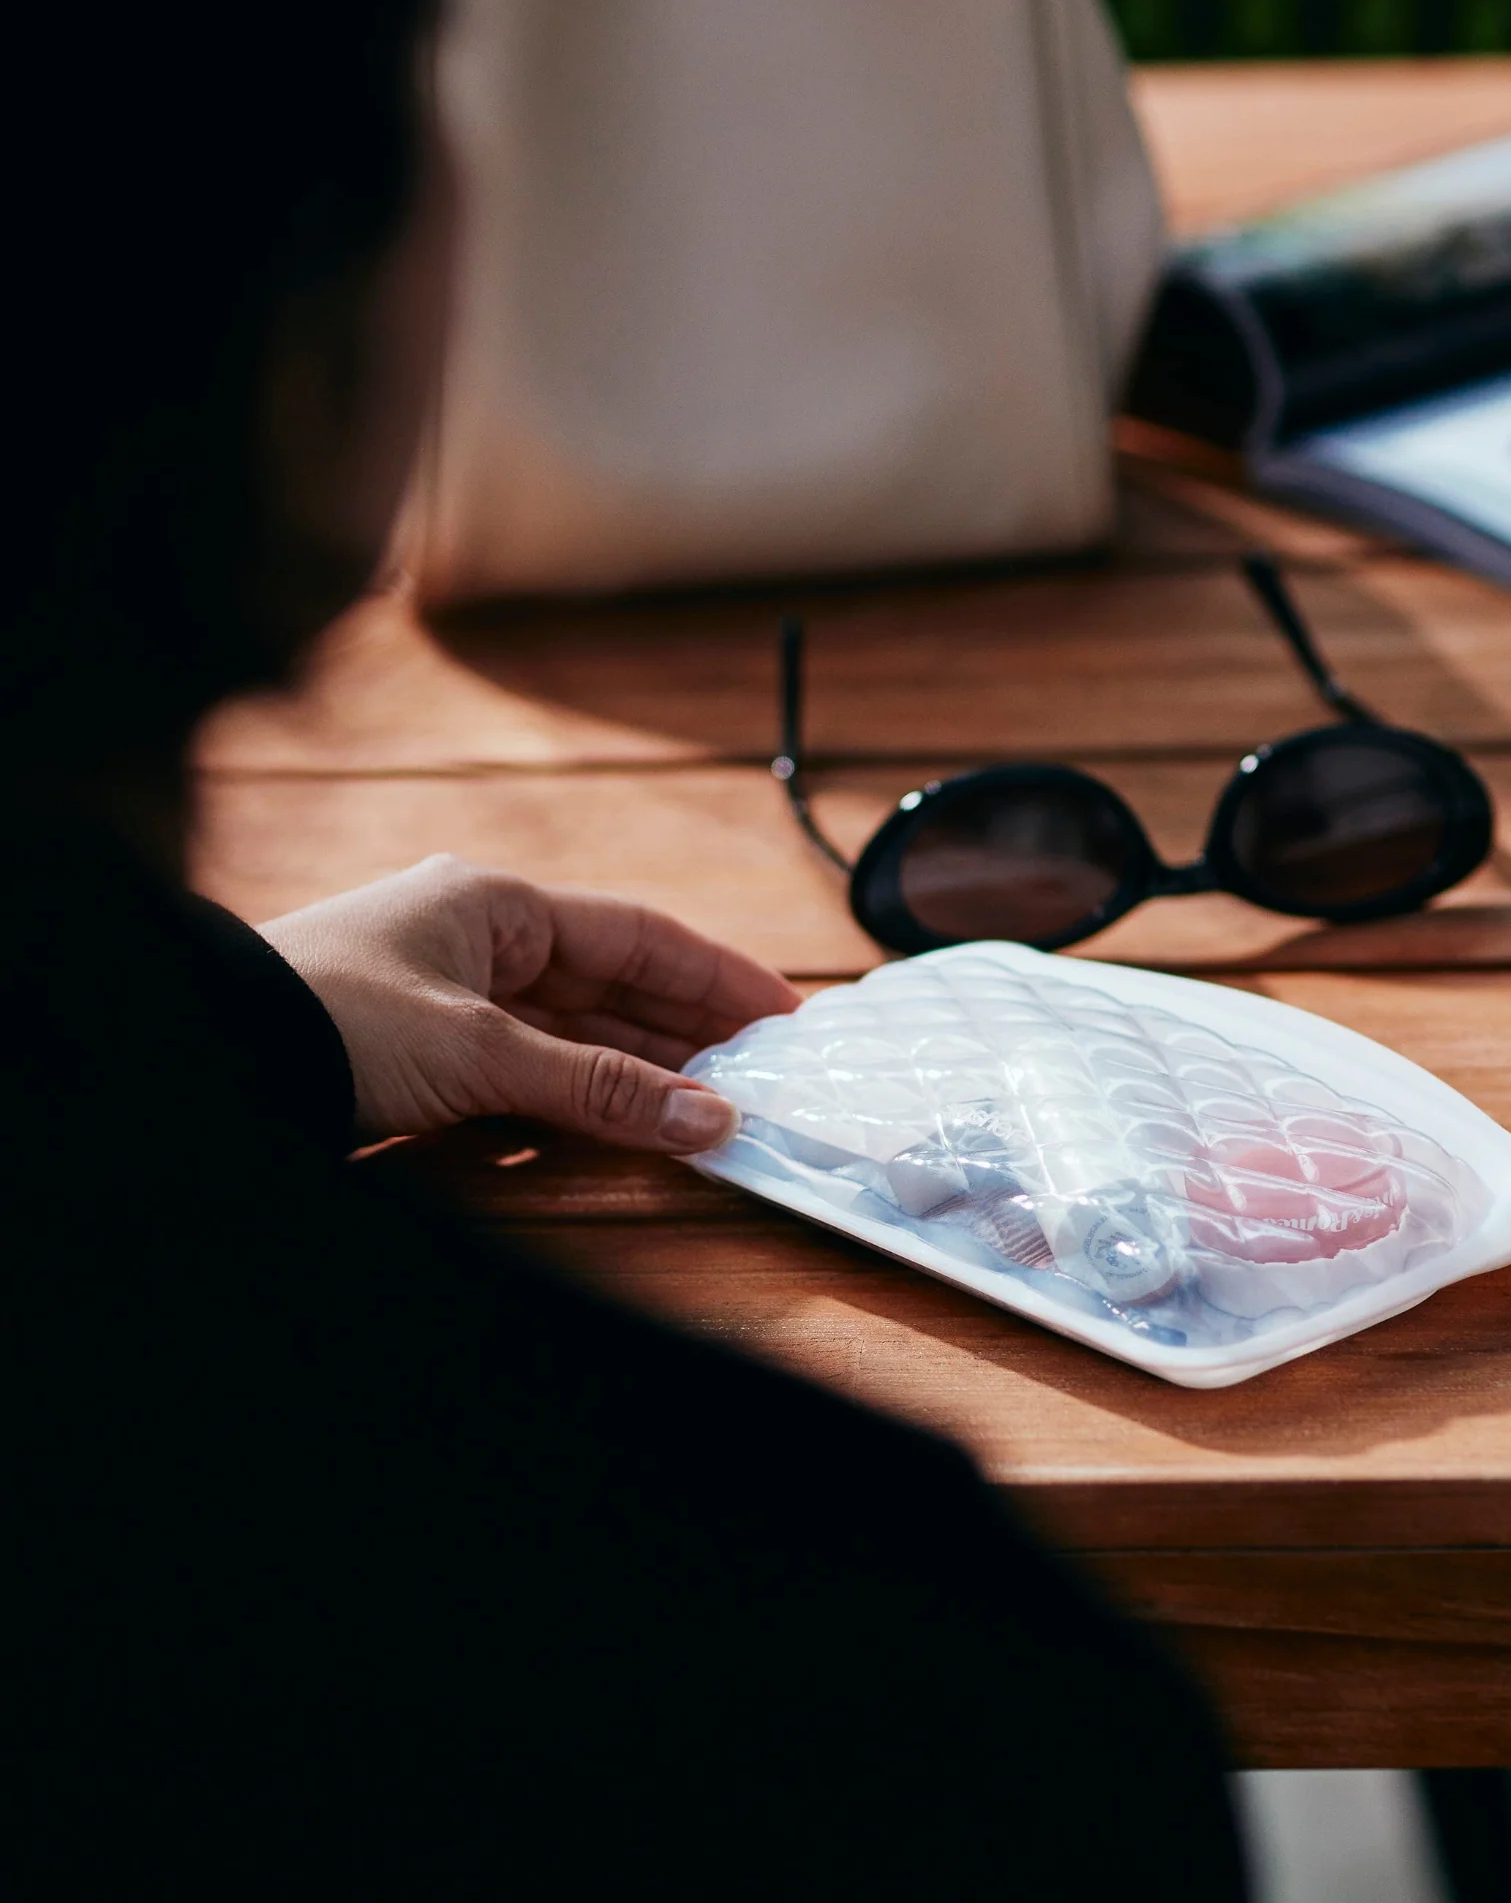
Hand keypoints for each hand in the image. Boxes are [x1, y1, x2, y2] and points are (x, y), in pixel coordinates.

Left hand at [259, 855, 797, 1152]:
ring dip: (637, 1075)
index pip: (637, 934)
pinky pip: (527, 1074)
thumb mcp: (480, 1052)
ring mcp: (448, 998)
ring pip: (571, 1035)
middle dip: (687, 1032)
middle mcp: (478, 941)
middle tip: (761, 1075)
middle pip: (611, 985)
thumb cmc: (328, 1021)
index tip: (783, 1014)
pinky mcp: (422, 1055)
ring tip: (709, 1111)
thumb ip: (601, 1089)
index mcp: (495, 904)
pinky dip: (578, 1102)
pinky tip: (623, 1129)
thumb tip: (710, 1120)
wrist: (203, 1058)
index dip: (716, 975)